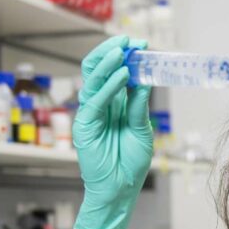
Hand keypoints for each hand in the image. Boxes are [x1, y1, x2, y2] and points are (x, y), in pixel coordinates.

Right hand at [71, 35, 152, 228]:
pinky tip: (123, 76)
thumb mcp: (142, 129)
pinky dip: (109, 87)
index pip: (117, 73)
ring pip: (94, 80)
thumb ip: (139, 106)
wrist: (121, 188)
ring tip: (123, 51)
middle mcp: (102, 104)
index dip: (127, 57)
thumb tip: (144, 79)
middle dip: (114, 52)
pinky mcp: (84, 124)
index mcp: (116, 104)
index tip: (142, 44)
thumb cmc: (132, 161)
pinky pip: (95, 101)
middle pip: (100, 70)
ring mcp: (91, 113)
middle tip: (129, 41)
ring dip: (108, 63)